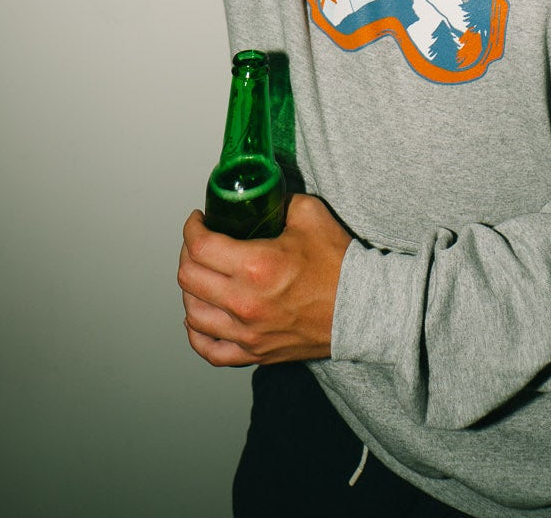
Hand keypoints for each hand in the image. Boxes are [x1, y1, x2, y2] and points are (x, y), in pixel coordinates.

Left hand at [178, 194, 351, 366]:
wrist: (362, 308)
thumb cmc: (338, 264)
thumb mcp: (309, 214)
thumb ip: (278, 201)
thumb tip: (260, 198)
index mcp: (256, 266)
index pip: (199, 245)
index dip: (192, 228)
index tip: (198, 220)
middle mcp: (245, 302)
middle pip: (188, 278)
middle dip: (188, 253)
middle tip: (200, 242)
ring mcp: (247, 332)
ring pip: (192, 313)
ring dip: (191, 289)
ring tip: (201, 275)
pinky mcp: (255, 352)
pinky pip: (209, 349)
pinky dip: (197, 333)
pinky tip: (201, 316)